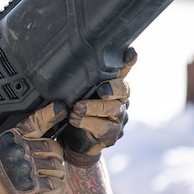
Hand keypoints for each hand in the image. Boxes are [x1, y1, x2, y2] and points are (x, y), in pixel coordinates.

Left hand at [60, 47, 136, 166]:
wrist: (71, 140)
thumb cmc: (73, 109)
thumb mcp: (72, 92)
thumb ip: (75, 79)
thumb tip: (62, 54)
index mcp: (111, 84)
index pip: (122, 70)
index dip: (128, 62)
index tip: (130, 54)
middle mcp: (119, 99)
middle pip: (124, 89)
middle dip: (113, 88)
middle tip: (102, 90)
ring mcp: (117, 117)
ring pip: (113, 109)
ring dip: (94, 108)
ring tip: (77, 108)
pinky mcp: (111, 134)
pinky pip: (103, 127)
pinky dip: (87, 122)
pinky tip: (74, 119)